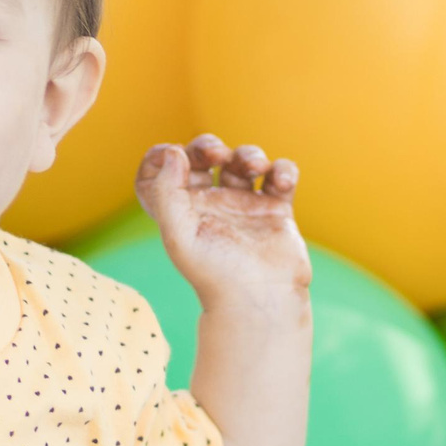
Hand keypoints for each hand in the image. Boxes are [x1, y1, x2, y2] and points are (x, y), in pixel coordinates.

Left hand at [137, 134, 311, 313]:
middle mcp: (212, 205)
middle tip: (216, 154)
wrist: (261, 299)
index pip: (163, 173)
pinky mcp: (276, 211)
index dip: (162, 157)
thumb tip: (172, 153)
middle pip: (204, 158)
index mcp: (183, 210)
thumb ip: (167, 190)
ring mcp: (245, 206)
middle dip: (208, 146)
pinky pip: (281, 176)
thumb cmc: (215, 274)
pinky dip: (284, 170)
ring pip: (244, 161)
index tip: (173, 155)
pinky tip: (281, 180)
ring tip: (254, 167)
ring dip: (249, 153)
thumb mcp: (177, 234)